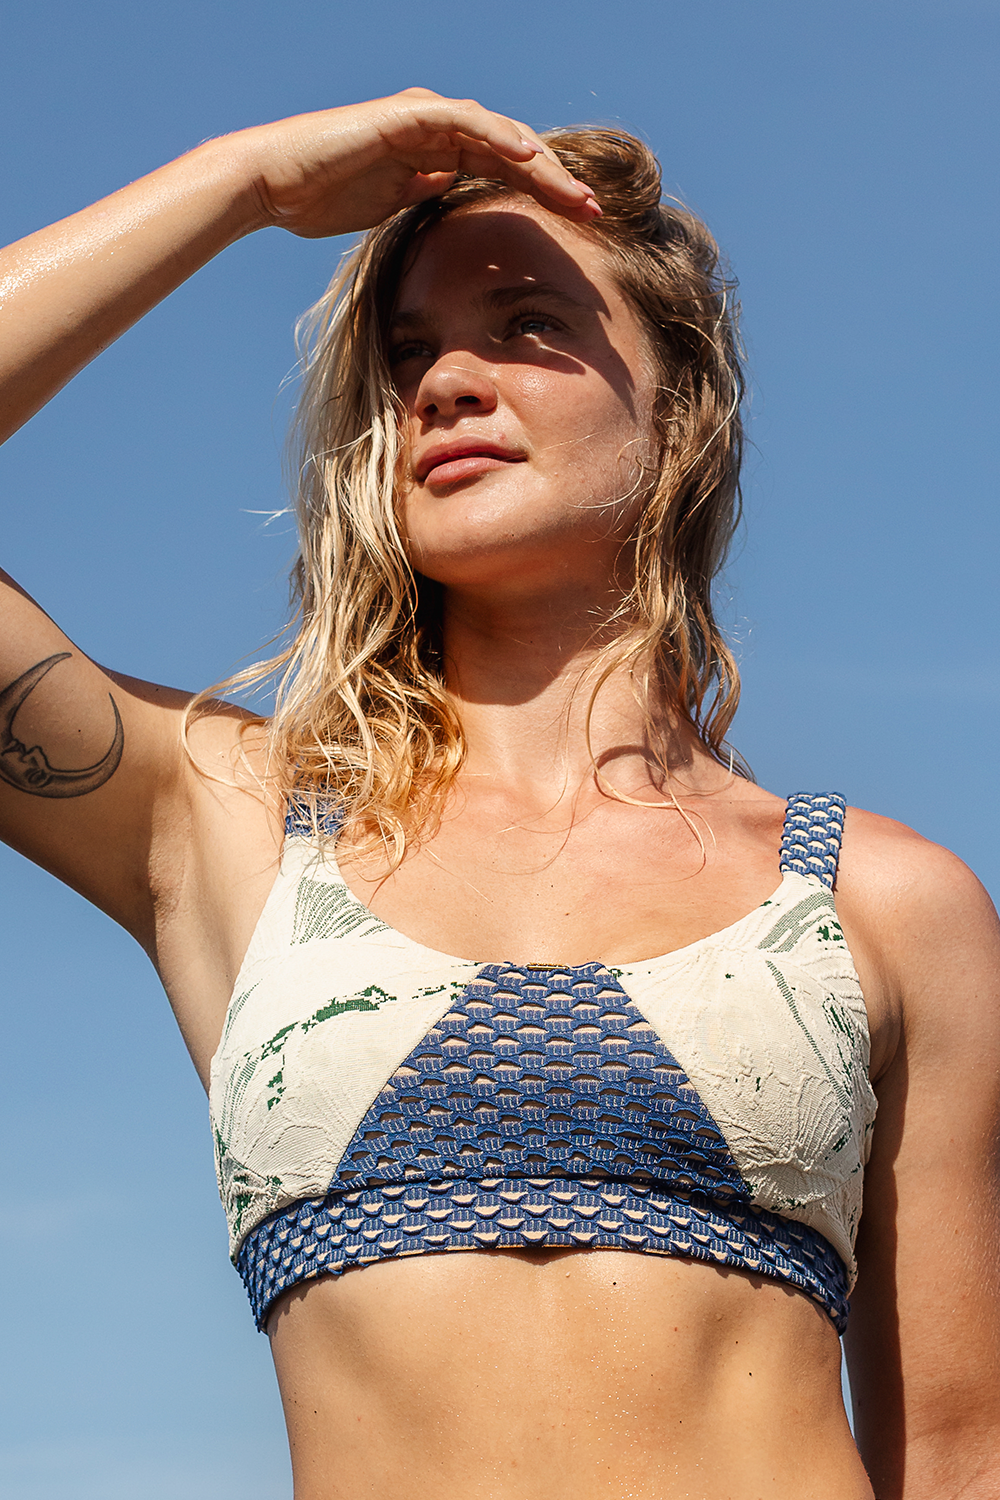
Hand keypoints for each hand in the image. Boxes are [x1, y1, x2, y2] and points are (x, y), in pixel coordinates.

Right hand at [230, 89, 600, 238]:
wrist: (277, 185)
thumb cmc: (322, 199)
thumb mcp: (392, 210)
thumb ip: (427, 203)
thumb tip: (455, 211)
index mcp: (439, 155)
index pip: (505, 173)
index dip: (545, 195)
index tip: (579, 225)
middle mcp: (438, 129)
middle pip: (512, 152)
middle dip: (556, 182)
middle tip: (593, 211)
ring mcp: (424, 119)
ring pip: (498, 134)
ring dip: (539, 163)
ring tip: (573, 192)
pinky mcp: (407, 116)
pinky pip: (463, 121)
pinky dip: (497, 136)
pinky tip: (527, 157)